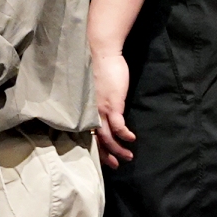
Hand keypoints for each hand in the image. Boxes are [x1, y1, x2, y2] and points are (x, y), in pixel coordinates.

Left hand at [91, 47, 136, 168]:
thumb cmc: (95, 66)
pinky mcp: (112, 104)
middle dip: (106, 155)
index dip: (94, 147)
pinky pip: (118, 126)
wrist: (99, 51)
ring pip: (107, 137)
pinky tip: (132, 139)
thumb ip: (94, 100)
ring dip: (117, 149)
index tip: (102, 156)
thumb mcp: (91, 87)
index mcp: (85, 110)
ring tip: (128, 157)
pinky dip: (125, 134)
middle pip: (96, 140)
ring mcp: (100, 110)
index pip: (88, 134)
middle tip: (114, 165)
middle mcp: (90, 113)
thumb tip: (101, 107)